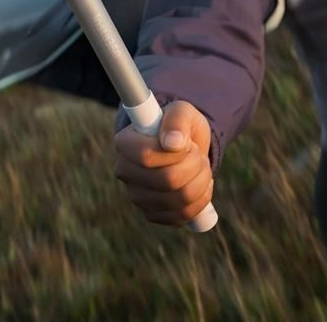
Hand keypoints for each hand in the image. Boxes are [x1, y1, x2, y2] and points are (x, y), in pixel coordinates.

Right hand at [113, 100, 214, 225]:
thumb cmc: (179, 126)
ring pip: (180, 199)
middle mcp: (124, 172)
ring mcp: (137, 197)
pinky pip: (183, 215)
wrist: (184, 147)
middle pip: (168, 180)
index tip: (185, 142)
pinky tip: (199, 184)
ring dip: (202, 180)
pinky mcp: (152, 214)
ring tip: (200, 166)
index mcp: (125, 143)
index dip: (175, 152)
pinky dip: (201, 199)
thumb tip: (173, 143)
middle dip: (195, 165)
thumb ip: (177, 120)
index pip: (146, 156)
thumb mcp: (182, 112)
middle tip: (197, 153)